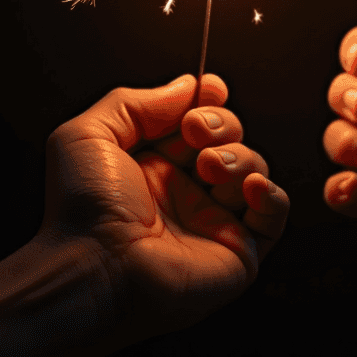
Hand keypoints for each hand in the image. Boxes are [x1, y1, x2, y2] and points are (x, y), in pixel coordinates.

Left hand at [38, 73, 289, 351]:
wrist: (94, 270)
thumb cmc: (81, 212)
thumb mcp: (89, 134)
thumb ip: (137, 102)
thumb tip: (188, 85)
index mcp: (153, 165)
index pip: (198, 121)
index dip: (208, 102)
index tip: (210, 89)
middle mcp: (185, 192)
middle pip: (230, 138)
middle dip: (221, 124)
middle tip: (196, 132)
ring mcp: (214, 221)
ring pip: (254, 169)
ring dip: (239, 157)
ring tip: (209, 168)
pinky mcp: (239, 252)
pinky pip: (274, 215)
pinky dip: (272, 194)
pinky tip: (250, 186)